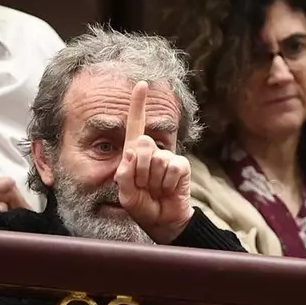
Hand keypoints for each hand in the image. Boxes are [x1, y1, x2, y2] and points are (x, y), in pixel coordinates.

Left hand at [115, 81, 192, 243]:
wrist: (162, 221)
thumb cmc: (142, 205)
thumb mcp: (126, 193)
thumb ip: (124, 174)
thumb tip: (132, 152)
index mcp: (135, 153)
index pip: (136, 125)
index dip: (138, 104)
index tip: (141, 84)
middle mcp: (152, 151)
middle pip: (142, 145)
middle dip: (139, 169)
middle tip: (143, 186)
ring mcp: (168, 157)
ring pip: (156, 160)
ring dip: (153, 181)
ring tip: (156, 190)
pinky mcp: (181, 166)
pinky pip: (171, 169)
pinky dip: (166, 184)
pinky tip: (167, 190)